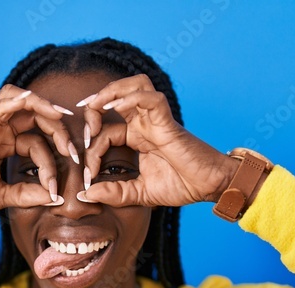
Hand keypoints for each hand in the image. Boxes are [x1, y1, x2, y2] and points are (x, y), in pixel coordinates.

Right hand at [0, 85, 76, 210]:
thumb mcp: (2, 196)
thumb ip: (27, 194)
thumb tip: (55, 197)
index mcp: (6, 143)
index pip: (38, 142)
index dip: (53, 160)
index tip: (57, 187)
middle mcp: (0, 130)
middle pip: (36, 116)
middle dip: (57, 129)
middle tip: (72, 150)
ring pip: (19, 100)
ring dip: (41, 105)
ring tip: (58, 116)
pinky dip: (11, 102)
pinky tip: (28, 101)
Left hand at [78, 74, 238, 206]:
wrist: (210, 187)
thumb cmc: (181, 185)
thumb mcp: (139, 194)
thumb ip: (114, 193)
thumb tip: (85, 195)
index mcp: (137, 137)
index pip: (106, 131)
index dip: (91, 148)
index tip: (87, 174)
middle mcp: (145, 124)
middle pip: (116, 96)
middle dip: (94, 107)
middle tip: (84, 128)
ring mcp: (157, 120)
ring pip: (134, 86)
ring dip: (111, 91)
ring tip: (95, 106)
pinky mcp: (168, 122)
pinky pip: (151, 99)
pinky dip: (132, 98)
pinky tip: (114, 107)